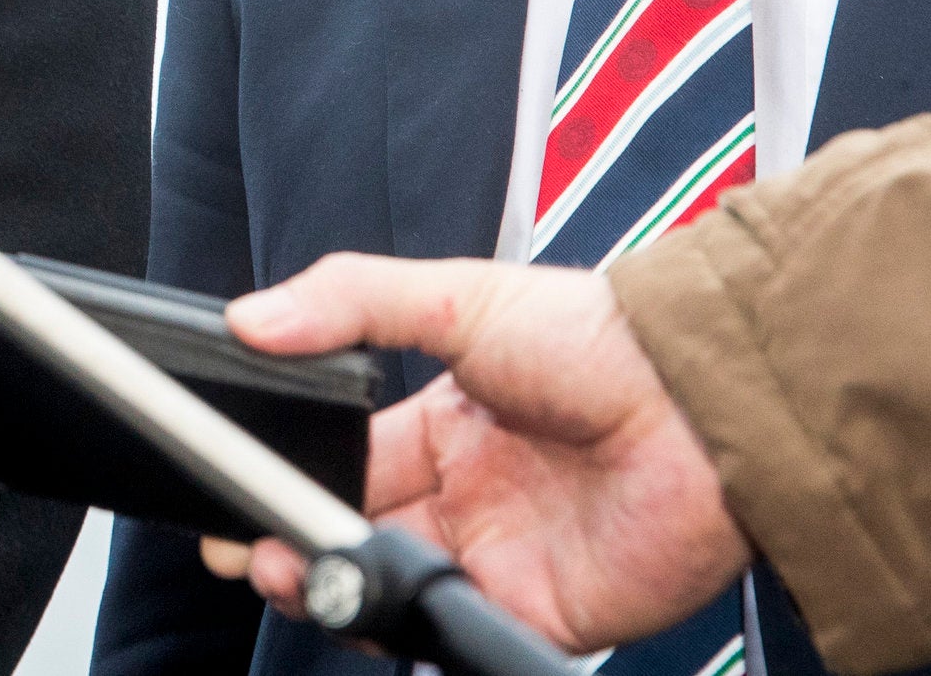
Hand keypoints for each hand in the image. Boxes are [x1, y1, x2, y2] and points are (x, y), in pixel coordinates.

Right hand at [194, 255, 748, 648]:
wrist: (702, 397)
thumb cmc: (602, 339)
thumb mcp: (458, 296)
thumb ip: (349, 301)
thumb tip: (252, 318)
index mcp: (440, 428)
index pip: (339, 463)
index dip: (281, 478)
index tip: (228, 485)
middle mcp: (464, 498)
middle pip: (350, 535)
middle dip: (286, 543)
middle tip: (241, 543)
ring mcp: (498, 558)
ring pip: (385, 592)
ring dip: (326, 587)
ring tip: (285, 570)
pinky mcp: (533, 610)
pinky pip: (448, 633)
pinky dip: (397, 626)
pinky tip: (364, 597)